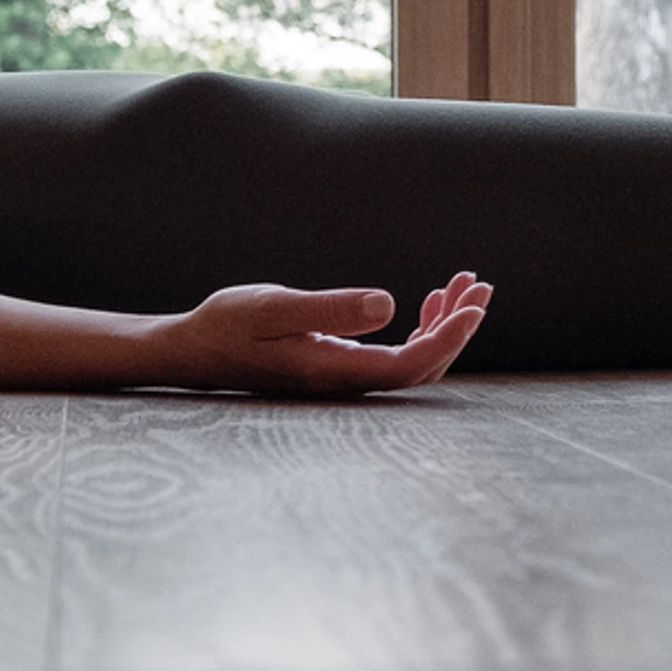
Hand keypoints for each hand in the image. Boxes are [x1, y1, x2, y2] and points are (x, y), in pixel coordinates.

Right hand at [148, 273, 492, 395]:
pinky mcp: (340, 367)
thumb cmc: (226, 326)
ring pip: (412, 361)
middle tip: (480, 286)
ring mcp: (345, 378)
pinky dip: (418, 328)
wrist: (191, 351)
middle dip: (457, 328)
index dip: (449, 339)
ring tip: (463, 287)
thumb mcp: (274, 307)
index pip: (409, 365)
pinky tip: (427, 303)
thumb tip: (389, 305)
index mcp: (333, 372)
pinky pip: (394, 356)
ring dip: (442, 326)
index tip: (473, 305)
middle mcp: (345, 383)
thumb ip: (331, 309)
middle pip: (421, 367)